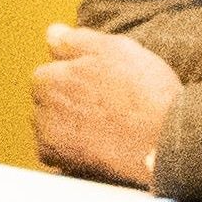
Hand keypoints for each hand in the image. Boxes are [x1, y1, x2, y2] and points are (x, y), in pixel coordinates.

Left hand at [27, 24, 180, 186]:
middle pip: (50, 101)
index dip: (78, 74)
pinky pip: (62, 155)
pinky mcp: (63, 167)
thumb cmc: (143, 92)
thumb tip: (52, 33)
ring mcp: (50, 142)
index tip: (102, 81)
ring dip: (72, 125)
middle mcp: (40, 112)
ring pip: (55, 128)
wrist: (162, 141)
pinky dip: (76, 150)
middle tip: (110, 101)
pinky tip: (103, 144)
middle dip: (71, 99)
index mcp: (46, 79)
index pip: (49, 72)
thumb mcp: (113, 48)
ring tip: (109, 123)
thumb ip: (74, 40)